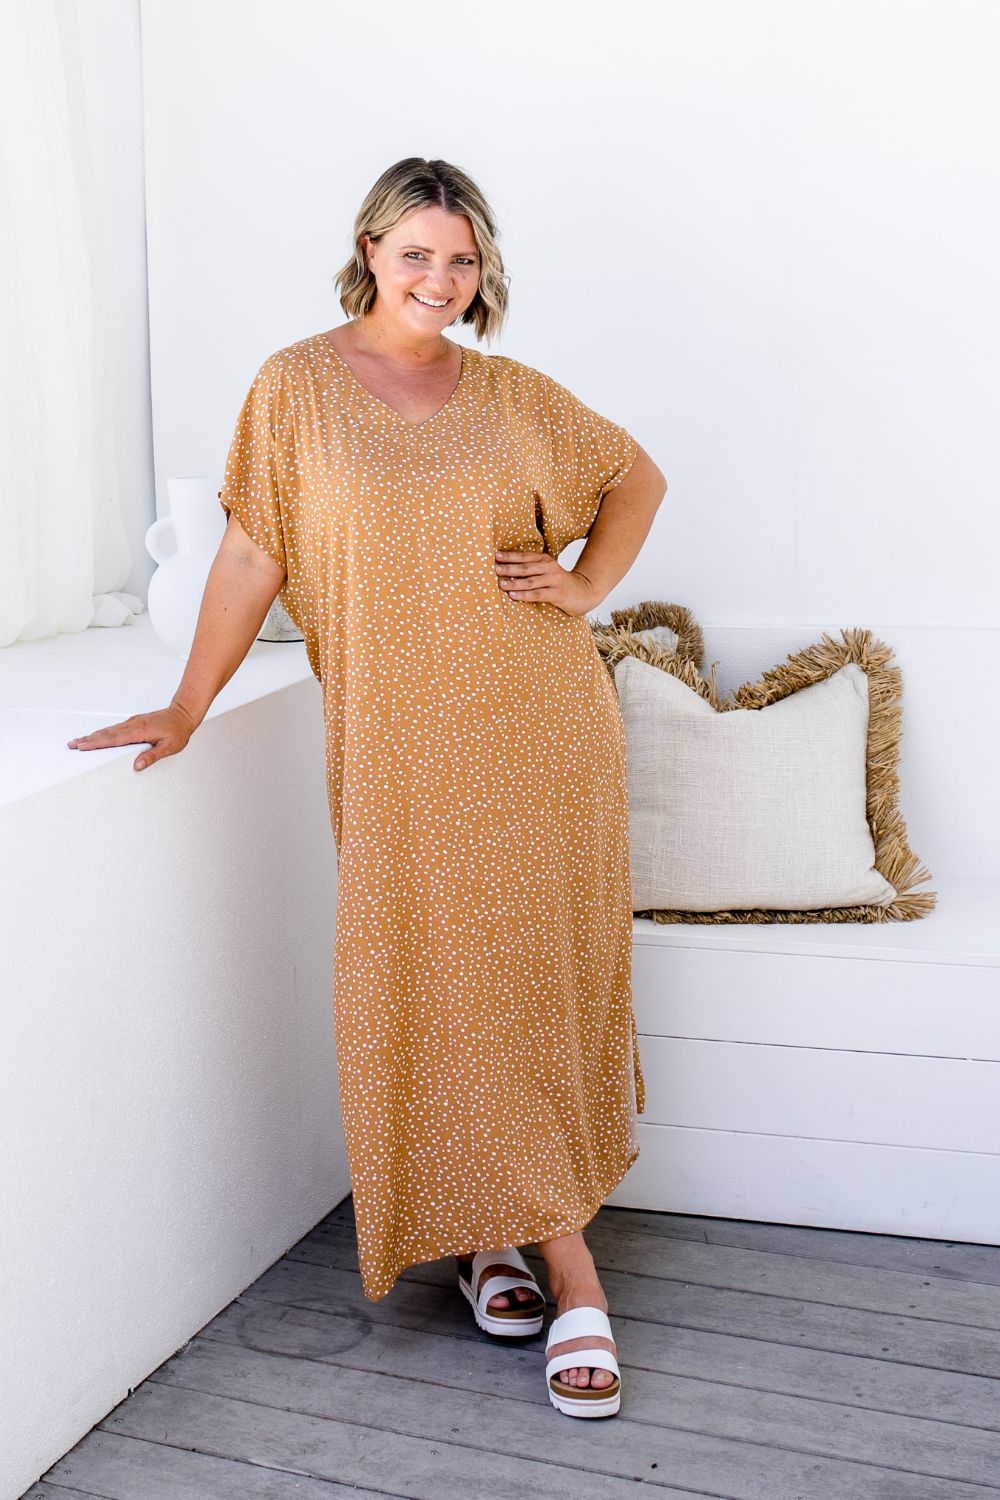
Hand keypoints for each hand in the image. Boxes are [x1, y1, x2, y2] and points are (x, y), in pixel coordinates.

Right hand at [66, 703, 197, 772]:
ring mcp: (132, 723)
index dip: (97, 743)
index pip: (114, 739)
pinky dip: (102, 733)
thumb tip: (137, 766)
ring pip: (108, 730)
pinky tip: (96, 736)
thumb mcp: (169, 747)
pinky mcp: (133, 722)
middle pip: (106, 734)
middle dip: (88, 740)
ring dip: (92, 736)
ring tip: (78, 741)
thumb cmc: (178, 731)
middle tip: (72, 745)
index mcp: (140, 731)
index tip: (83, 746)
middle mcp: (133, 725)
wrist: (183, 714)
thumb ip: (152, 756)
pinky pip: (114, 729)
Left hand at [494, 551, 599, 616]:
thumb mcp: (547, 571)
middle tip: (494, 569)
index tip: (495, 556)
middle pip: (525, 567)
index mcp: (544, 559)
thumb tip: (506, 571)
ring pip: (530, 581)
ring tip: (500, 584)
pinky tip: (513, 596)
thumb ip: (531, 569)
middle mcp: (549, 567)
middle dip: (509, 568)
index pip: (524, 556)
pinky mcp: (557, 593)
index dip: (510, 556)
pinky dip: (524, 595)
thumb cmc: (558, 583)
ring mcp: (554, 580)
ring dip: (513, 583)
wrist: (583, 592)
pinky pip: (537, 594)